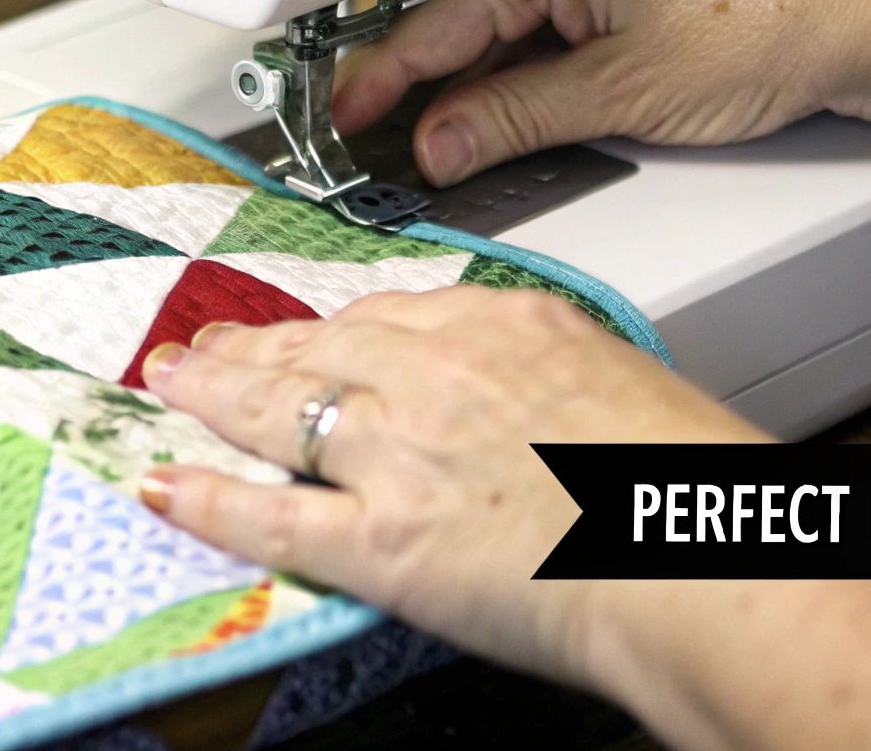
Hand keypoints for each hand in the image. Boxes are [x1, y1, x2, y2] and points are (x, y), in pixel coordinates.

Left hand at [136, 285, 763, 691]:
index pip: (395, 315)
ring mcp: (401, 450)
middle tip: (211, 344)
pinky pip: (272, 511)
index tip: (316, 333)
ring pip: (281, 406)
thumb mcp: (629, 391)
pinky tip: (168, 487)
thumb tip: (540, 410)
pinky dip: (210, 500)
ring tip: (174, 384)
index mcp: (510, 327)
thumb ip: (561, 383)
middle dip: (256, 345)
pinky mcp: (382, 537)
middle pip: (323, 345)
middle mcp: (442, 372)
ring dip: (214, 394)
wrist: (702, 556)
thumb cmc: (693, 489)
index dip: (338, 329)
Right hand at [335, 0, 870, 185]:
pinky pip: (548, 32)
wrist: (864, 19)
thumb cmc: (769, 21)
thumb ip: (518, 120)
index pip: (441, 18)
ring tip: (448, 148)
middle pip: (466, 20)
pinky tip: (511, 121)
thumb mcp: (622, 91)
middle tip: (381, 143)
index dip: (385, 78)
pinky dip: (523, 78)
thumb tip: (442, 144)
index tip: (347, 121)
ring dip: (478, 88)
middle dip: (426, 85)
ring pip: (507, 31)